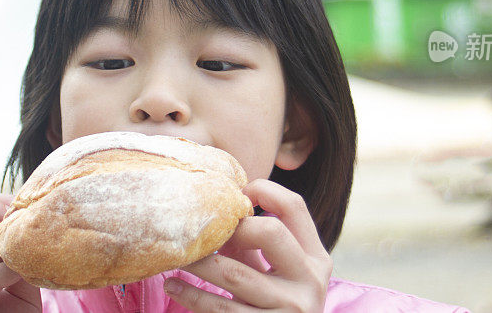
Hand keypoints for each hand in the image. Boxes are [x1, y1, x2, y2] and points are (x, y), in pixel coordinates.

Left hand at [164, 179, 332, 311]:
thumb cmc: (273, 305)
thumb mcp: (275, 273)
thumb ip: (255, 244)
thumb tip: (216, 209)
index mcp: (316, 259)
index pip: (295, 207)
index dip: (263, 190)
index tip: (234, 195)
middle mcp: (310, 282)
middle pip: (270, 232)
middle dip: (233, 227)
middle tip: (208, 234)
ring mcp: (289, 309)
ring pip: (234, 274)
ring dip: (198, 262)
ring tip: (175, 258)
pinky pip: (221, 308)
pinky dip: (191, 295)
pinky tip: (174, 286)